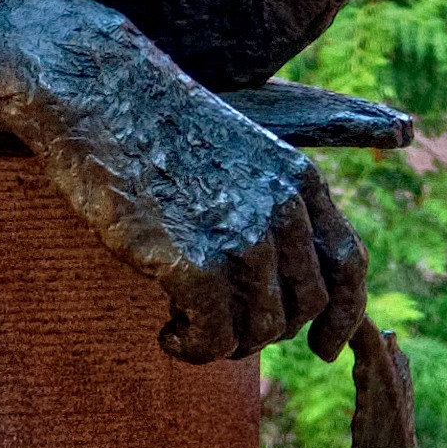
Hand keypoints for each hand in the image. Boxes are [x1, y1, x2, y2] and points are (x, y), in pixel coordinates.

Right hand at [0, 0, 368, 364]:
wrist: (99, 98)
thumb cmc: (154, 128)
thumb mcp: (237, 156)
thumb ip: (268, 207)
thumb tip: (275, 285)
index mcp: (298, 181)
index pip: (346, 265)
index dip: (342, 318)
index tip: (323, 350)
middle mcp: (281, 210)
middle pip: (302, 307)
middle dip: (265, 332)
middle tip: (220, 329)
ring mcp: (241, 237)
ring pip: (259, 330)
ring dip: (225, 343)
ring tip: (186, 328)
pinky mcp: (195, 264)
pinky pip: (214, 337)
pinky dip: (193, 348)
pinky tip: (167, 335)